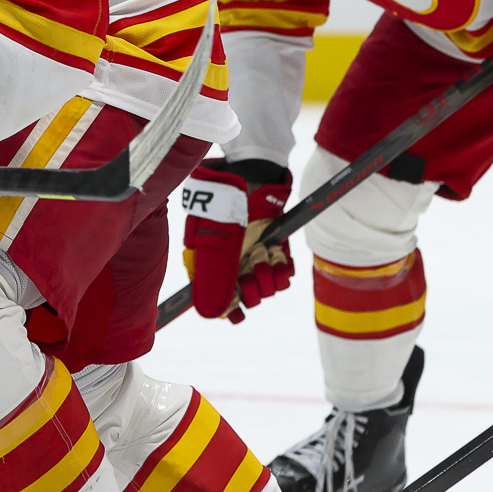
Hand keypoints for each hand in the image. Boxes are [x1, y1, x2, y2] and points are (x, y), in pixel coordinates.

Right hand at [180, 158, 293, 321]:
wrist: (252, 177)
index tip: (238, 314)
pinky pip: (282, 275)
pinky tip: (277, 257)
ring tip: (265, 254)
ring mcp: (253, 256)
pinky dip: (282, 269)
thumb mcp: (216, 243)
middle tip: (252, 266)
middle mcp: (231, 264)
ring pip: (266, 288)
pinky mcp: (273, 250)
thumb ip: (214, 277)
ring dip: (268, 274)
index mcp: (209, 264)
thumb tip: (211, 313)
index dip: (229, 308)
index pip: (218, 299)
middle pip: (245, 297)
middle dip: (252, 286)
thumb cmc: (226, 206)